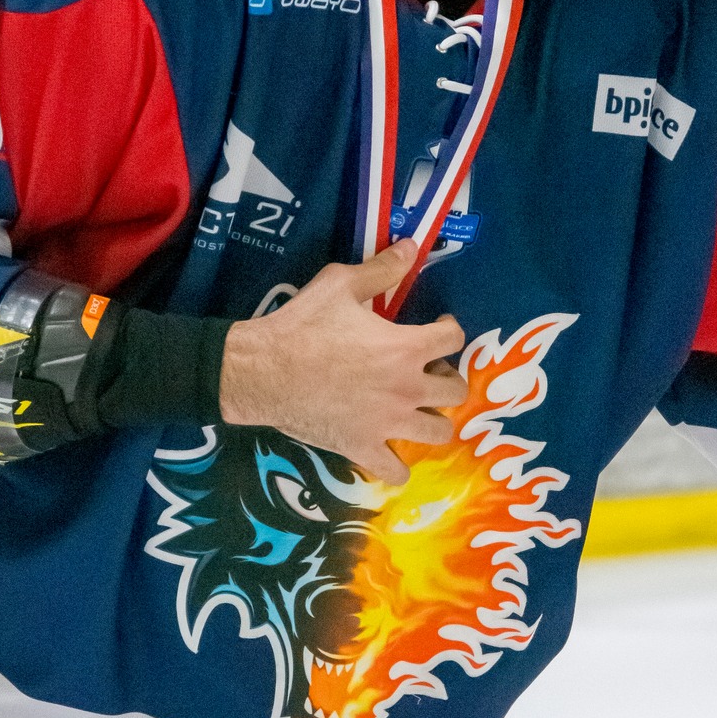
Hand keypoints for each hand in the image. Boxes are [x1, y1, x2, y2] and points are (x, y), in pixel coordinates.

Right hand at [219, 240, 466, 485]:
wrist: (261, 370)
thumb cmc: (301, 324)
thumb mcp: (341, 284)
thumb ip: (382, 269)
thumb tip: (413, 246)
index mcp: (407, 347)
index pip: (454, 339)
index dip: (450, 328)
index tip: (438, 325)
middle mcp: (408, 388)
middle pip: (455, 391)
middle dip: (447, 377)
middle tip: (428, 369)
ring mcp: (388, 424)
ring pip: (438, 432)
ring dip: (433, 418)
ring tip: (416, 407)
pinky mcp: (363, 448)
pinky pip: (397, 471)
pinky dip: (398, 464)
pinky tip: (390, 449)